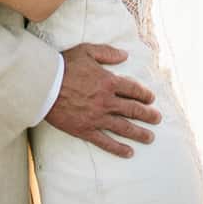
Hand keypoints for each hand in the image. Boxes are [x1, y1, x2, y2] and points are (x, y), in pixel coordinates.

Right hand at [45, 43, 160, 157]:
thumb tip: (125, 55)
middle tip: (157, 119)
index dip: (144, 94)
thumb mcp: (87, 51)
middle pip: (132, 109)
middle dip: (147, 115)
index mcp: (108, 81)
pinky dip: (118, 148)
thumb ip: (108, 53)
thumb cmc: (64, 65)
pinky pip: (105, 141)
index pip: (132, 89)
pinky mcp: (86, 130)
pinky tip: (128, 152)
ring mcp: (97, 117)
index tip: (151, 99)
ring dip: (139, 133)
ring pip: (123, 127)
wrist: (45, 85)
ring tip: (150, 138)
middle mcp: (106, 101)